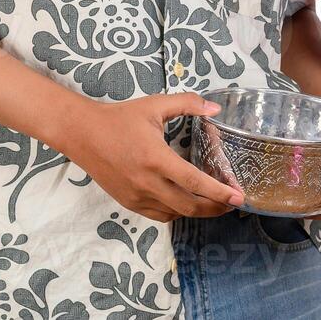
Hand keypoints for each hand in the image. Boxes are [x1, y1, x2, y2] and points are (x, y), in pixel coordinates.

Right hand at [57, 93, 245, 222]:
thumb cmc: (119, 118)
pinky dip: (176, 211)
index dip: (219, 192)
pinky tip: (186, 201)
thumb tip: (214, 108)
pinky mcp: (128, 203)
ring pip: (175, 214)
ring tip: (214, 202)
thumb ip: (187, 104)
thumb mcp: (155, 105)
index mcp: (156, 159)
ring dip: (197, 211)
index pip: (194, 182)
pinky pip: (159, 215)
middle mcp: (147, 183)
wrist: (82, 134)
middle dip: (216, 208)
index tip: (239, 196)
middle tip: (233, 202)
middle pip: (189, 206)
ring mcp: (137, 196)